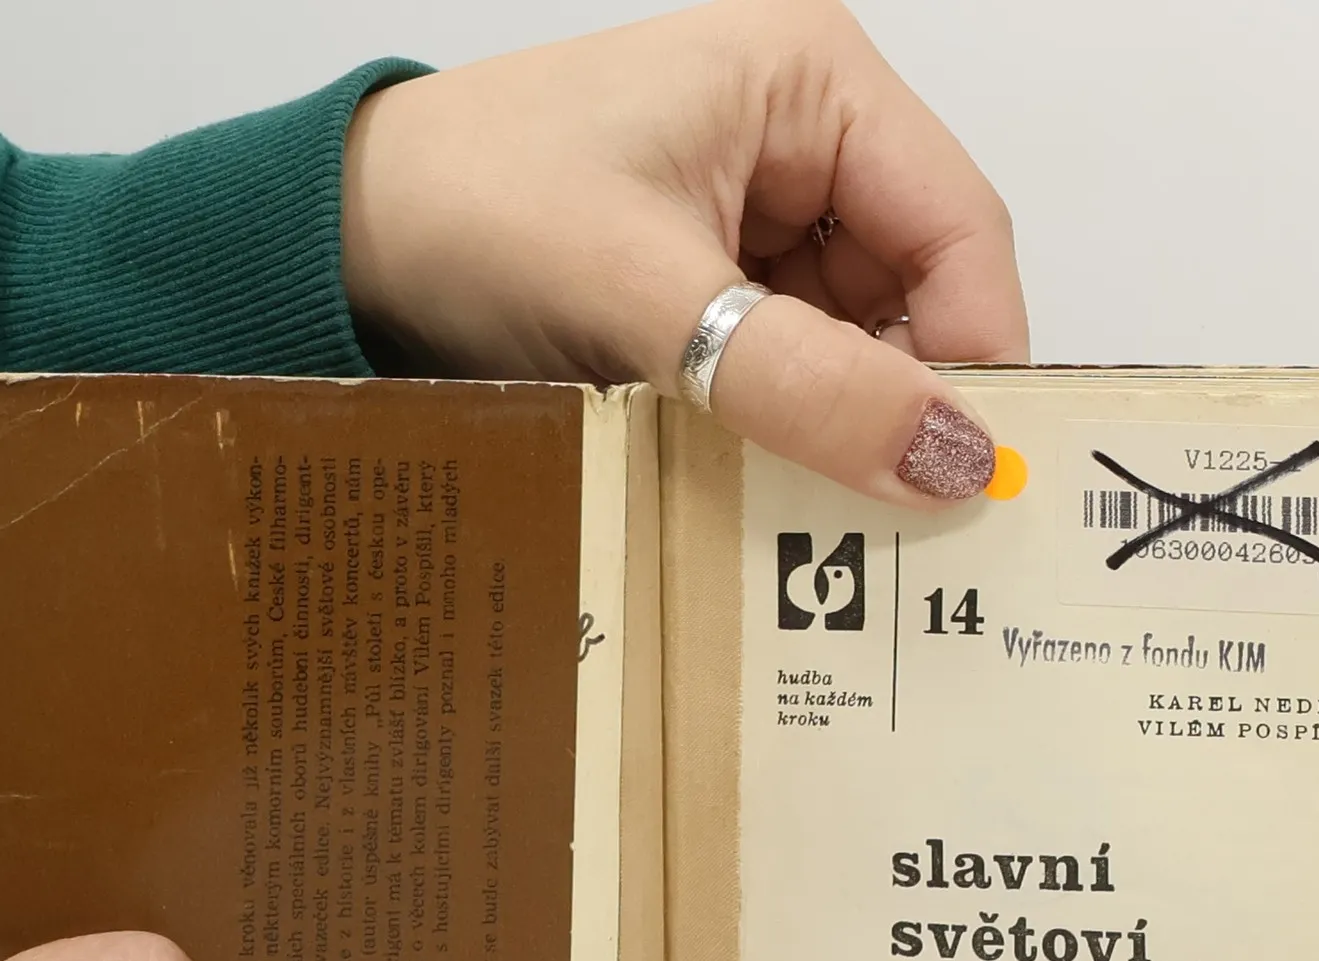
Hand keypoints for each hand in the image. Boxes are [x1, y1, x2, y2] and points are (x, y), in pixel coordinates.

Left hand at [342, 0, 1026, 504]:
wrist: (343, 242)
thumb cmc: (471, 212)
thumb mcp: (650, 297)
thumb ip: (804, 384)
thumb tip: (953, 462)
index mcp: (813, 81)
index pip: (959, 229)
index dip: (976, 356)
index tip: (966, 480)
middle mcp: (803, 138)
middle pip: (918, 293)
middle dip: (900, 403)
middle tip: (886, 522)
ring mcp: (759, 214)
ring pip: (857, 344)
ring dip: (836, 426)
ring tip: (803, 506)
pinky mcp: (716, 282)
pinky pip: (792, 367)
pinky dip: (784, 428)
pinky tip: (756, 476)